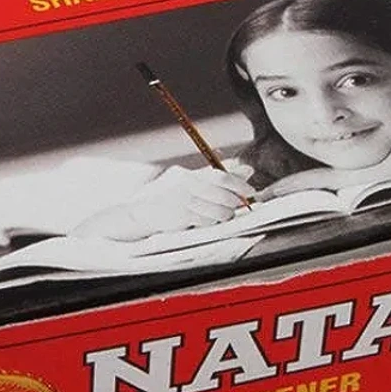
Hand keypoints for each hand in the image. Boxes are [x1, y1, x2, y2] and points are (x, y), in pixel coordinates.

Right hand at [74, 167, 254, 240]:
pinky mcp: (181, 215)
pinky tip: (211, 222)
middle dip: (237, 199)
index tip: (251, 188)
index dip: (238, 182)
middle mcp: (187, 185)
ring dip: (226, 213)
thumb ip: (211, 179)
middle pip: (222, 190)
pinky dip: (212, 222)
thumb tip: (242, 169)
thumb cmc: (166, 202)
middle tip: (244, 204)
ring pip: (217, 208)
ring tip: (225, 215)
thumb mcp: (186, 185)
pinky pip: (206, 220)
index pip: (219, 175)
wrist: (139, 216)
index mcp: (189, 176)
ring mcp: (183, 200)